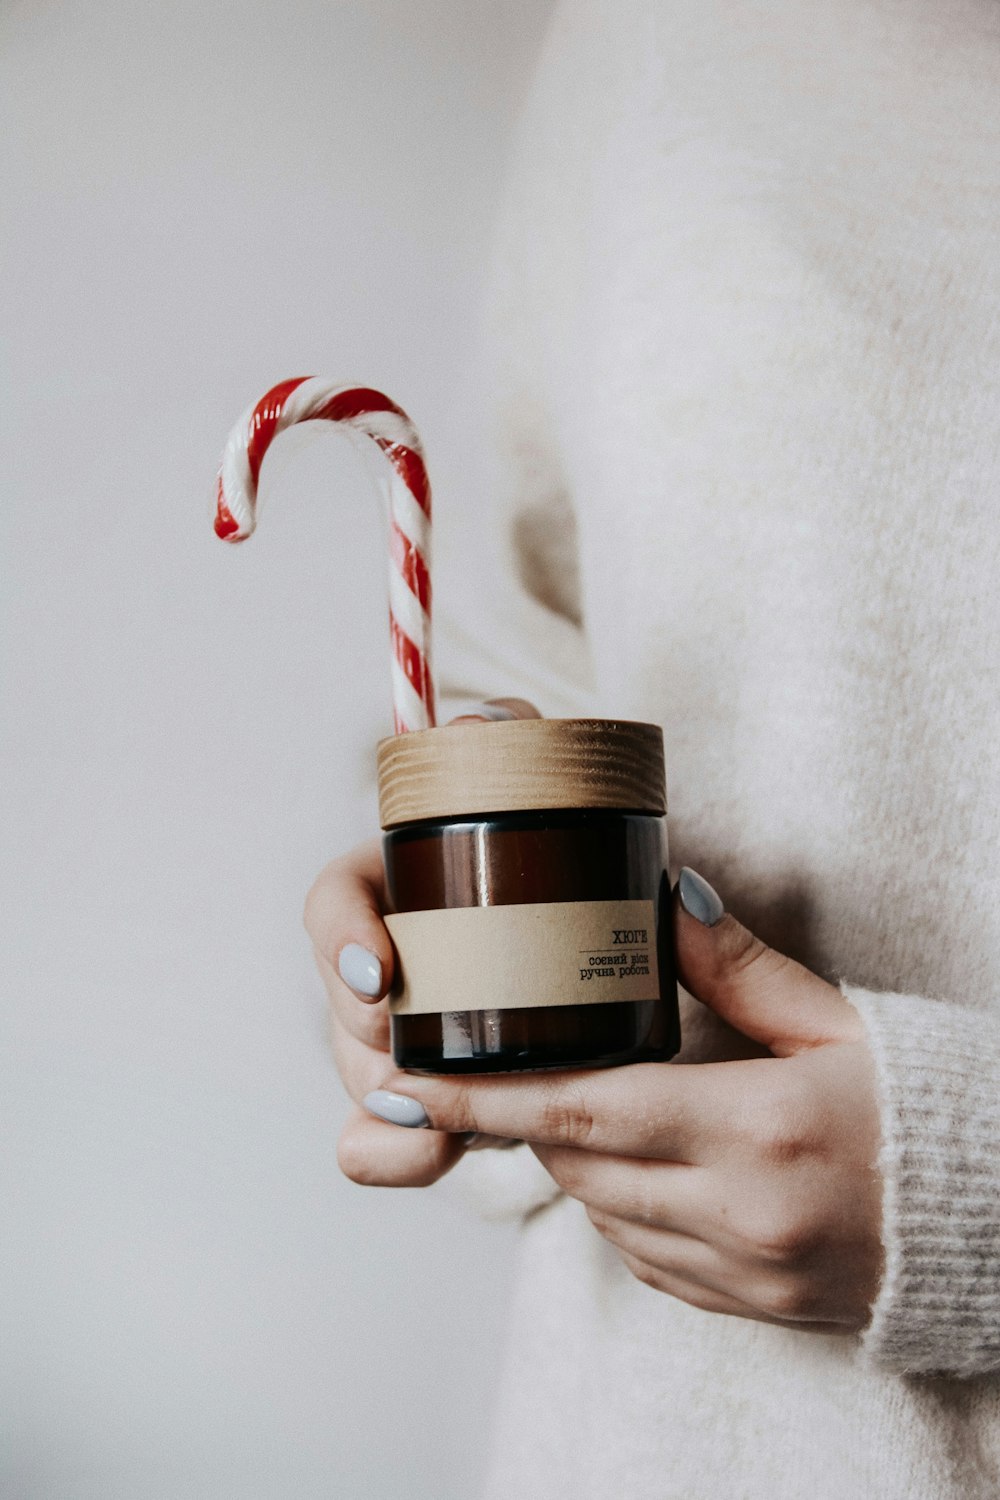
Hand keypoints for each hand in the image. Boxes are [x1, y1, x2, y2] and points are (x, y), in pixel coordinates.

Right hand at [303, 698, 538, 1187]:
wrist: (608, 934)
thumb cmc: (560, 842)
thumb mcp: (535, 783)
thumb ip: (507, 741)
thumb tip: (482, 723)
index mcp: (399, 886)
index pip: (336, 900)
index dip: (340, 935)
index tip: (377, 971)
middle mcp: (390, 960)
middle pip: (340, 1005)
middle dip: (362, 1037)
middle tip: (408, 1057)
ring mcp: (408, 1032)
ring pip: (359, 1075)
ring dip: (380, 1105)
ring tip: (424, 1123)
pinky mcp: (435, 1094)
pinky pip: (386, 1138)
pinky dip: (392, 1154)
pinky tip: (418, 1156)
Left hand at [363, 868, 884, 1331]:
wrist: (989, 1220)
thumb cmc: (921, 1108)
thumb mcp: (838, 1023)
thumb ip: (742, 967)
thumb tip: (672, 898)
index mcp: (757, 1131)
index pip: (581, 1112)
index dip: (483, 1098)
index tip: (410, 1081)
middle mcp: (739, 1215)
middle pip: (576, 1162)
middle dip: (536, 1114)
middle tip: (528, 1060)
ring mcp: (743, 1274)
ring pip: (602, 1213)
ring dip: (580, 1159)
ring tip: (608, 1103)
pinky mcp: (750, 1306)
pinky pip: (644, 1258)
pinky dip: (625, 1208)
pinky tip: (657, 1164)